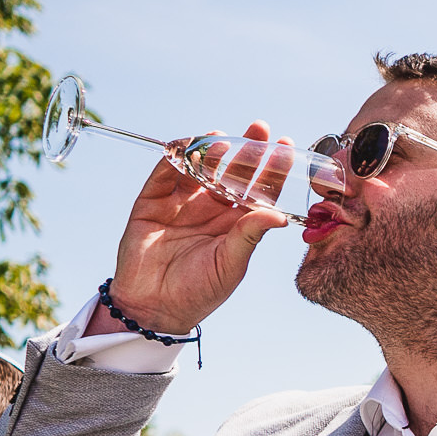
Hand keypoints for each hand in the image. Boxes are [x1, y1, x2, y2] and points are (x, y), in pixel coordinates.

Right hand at [84, 122, 291, 335]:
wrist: (154, 307)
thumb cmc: (199, 291)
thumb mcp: (230, 264)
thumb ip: (249, 236)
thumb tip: (279, 215)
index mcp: (237, 222)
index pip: (258, 188)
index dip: (271, 167)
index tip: (284, 146)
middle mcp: (212, 207)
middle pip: (231, 170)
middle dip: (245, 149)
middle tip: (258, 128)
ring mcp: (182, 203)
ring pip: (198, 166)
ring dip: (210, 149)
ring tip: (222, 138)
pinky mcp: (152, 203)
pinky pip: (163, 173)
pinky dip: (173, 157)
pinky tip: (185, 145)